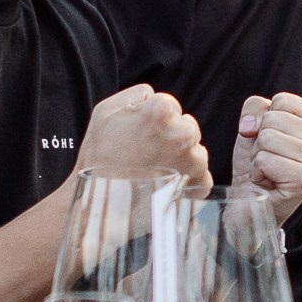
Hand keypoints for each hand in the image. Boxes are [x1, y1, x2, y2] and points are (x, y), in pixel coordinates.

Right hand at [78, 82, 210, 196]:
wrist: (102, 205)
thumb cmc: (99, 158)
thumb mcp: (106, 111)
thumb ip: (137, 95)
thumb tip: (154, 97)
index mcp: (162, 110)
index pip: (168, 106)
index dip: (152, 120)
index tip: (138, 136)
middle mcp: (183, 133)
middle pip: (185, 126)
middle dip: (171, 137)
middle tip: (146, 155)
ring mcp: (194, 160)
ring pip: (195, 151)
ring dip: (181, 158)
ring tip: (155, 172)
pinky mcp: (199, 184)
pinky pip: (202, 176)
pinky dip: (189, 181)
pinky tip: (167, 185)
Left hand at [233, 90, 301, 219]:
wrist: (253, 201)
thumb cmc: (260, 161)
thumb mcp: (256, 123)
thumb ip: (255, 107)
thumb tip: (251, 127)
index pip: (282, 100)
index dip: (266, 120)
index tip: (275, 140)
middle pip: (273, 118)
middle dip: (261, 140)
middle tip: (271, 159)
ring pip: (267, 138)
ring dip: (259, 156)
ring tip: (270, 170)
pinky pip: (265, 160)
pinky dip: (258, 172)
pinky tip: (269, 182)